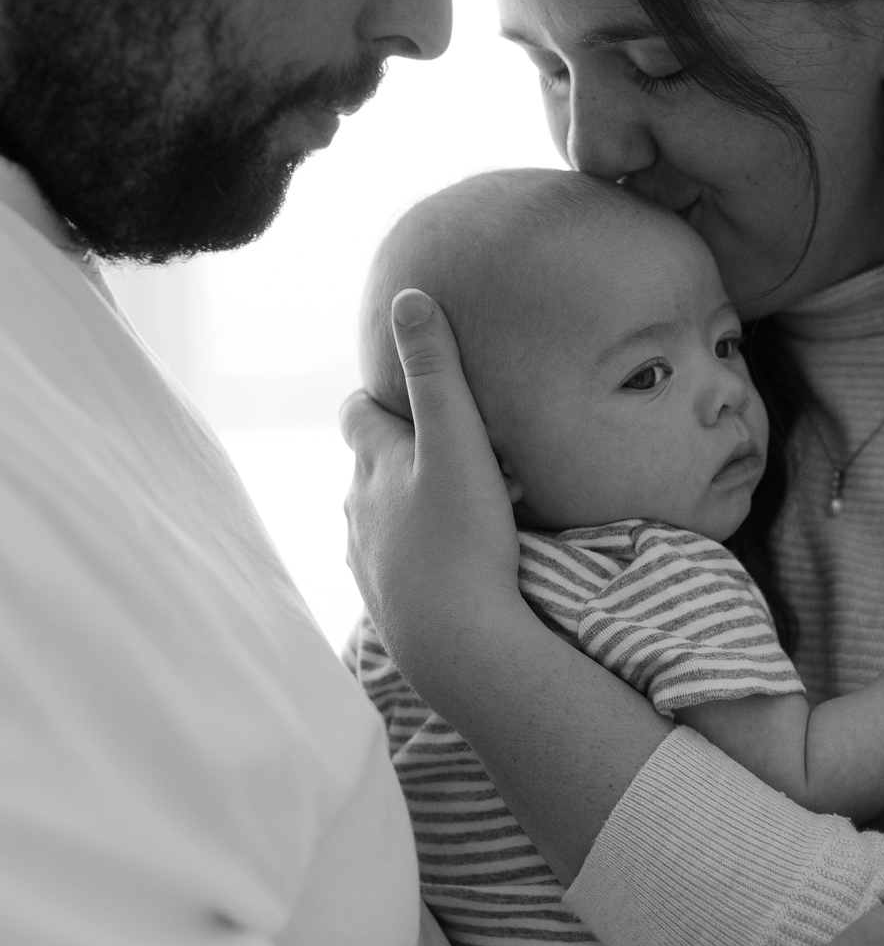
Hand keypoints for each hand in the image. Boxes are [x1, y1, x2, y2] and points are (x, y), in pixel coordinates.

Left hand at [340, 289, 520, 672]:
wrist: (458, 647)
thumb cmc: (463, 541)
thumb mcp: (458, 444)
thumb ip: (437, 372)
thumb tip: (408, 298)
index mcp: (373, 465)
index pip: (357, 412)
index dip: (376, 395)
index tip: (403, 389)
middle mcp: (357, 510)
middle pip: (365, 466)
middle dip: (395, 451)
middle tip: (440, 445)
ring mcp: (367, 562)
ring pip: (377, 518)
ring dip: (405, 506)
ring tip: (449, 506)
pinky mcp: (386, 606)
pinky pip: (393, 567)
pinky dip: (413, 555)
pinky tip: (445, 566)